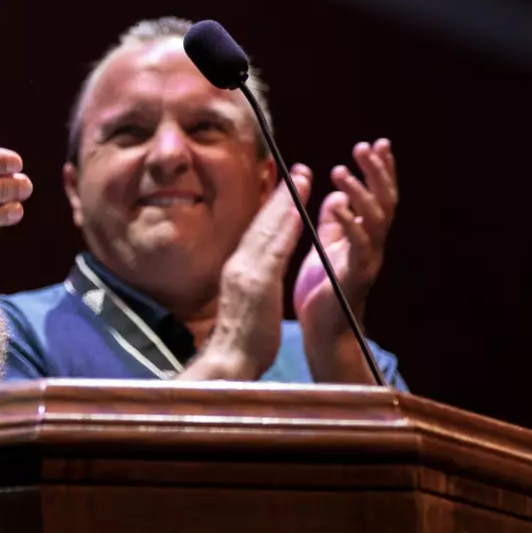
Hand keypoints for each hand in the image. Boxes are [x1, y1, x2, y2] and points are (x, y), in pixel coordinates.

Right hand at [187, 168, 310, 380]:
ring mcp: (247, 272)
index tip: (284, 185)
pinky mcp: (258, 283)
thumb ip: (253, 283)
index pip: (257, 230)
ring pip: (269, 228)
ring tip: (303, 178)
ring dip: (286, 201)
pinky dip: (286, 227)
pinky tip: (298, 211)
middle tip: (298, 170)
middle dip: (281, 194)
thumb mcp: (246, 304)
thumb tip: (260, 273)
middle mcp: (240, 263)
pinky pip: (275, 249)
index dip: (272, 206)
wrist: (228, 362)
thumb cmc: (241, 341)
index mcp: (239, 269)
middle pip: (262, 222)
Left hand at [293, 140, 398, 381]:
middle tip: (365, 147)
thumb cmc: (324, 291)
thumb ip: (334, 222)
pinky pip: (357, 244)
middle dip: (378, 172)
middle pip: (385, 202)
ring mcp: (368, 260)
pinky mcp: (355, 275)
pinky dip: (348, 221)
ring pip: (376, 219)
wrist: (323, 332)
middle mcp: (373, 246)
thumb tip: (339, 193)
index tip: (378, 143)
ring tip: (341, 169)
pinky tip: (337, 203)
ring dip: (361, 191)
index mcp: (366, 236)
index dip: (381, 170)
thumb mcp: (327, 247)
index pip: (379, 196)